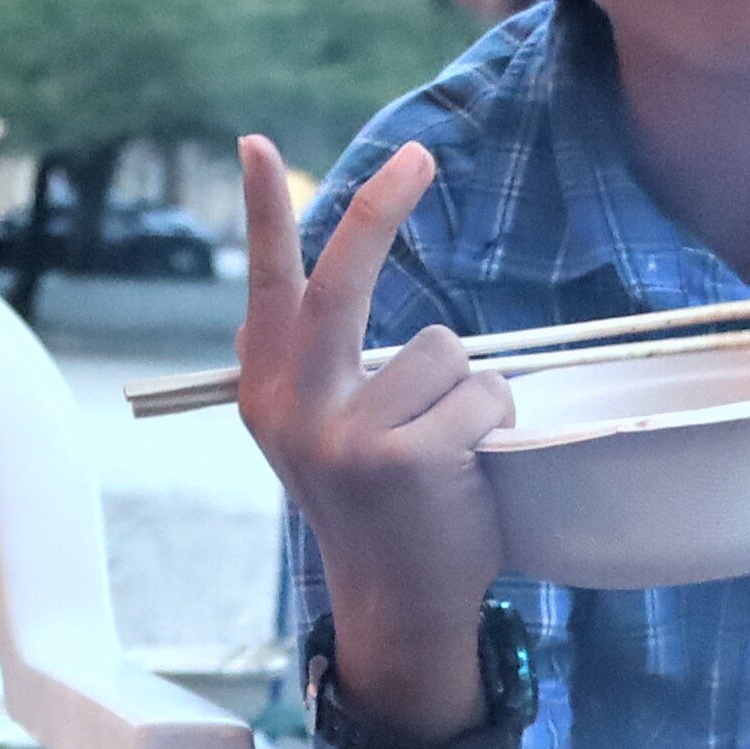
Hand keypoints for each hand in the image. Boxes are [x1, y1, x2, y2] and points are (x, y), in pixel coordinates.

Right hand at [232, 132, 510, 705]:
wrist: (396, 603)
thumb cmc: (376, 503)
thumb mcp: (314, 435)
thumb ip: (311, 367)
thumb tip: (316, 282)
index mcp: (268, 393)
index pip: (268, 286)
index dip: (265, 214)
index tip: (258, 145)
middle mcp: (294, 409)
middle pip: (341, 283)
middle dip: (380, 211)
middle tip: (420, 155)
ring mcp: (346, 435)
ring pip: (440, 352)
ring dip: (465, 392)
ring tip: (445, 450)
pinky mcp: (402, 459)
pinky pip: (478, 395)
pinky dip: (492, 422)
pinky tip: (467, 471)